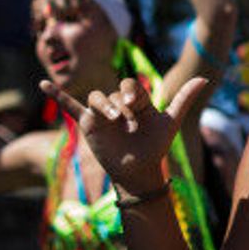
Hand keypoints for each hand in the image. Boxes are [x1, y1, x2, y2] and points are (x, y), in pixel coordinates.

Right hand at [40, 76, 206, 192]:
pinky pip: (70, 107)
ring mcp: (102, 113)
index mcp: (138, 100)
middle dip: (119, 103)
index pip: (131, 86)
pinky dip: (57, 96)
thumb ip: (183, 99)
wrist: (139, 171)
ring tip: (112, 120)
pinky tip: (43, 84)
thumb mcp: (171, 122)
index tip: (137, 106)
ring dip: (103, 106)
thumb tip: (205, 79)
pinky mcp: (88, 124)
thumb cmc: (156, 146)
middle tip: (125, 119)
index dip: (133, 92)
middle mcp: (119, 103)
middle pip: (114, 92)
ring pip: (96, 98)